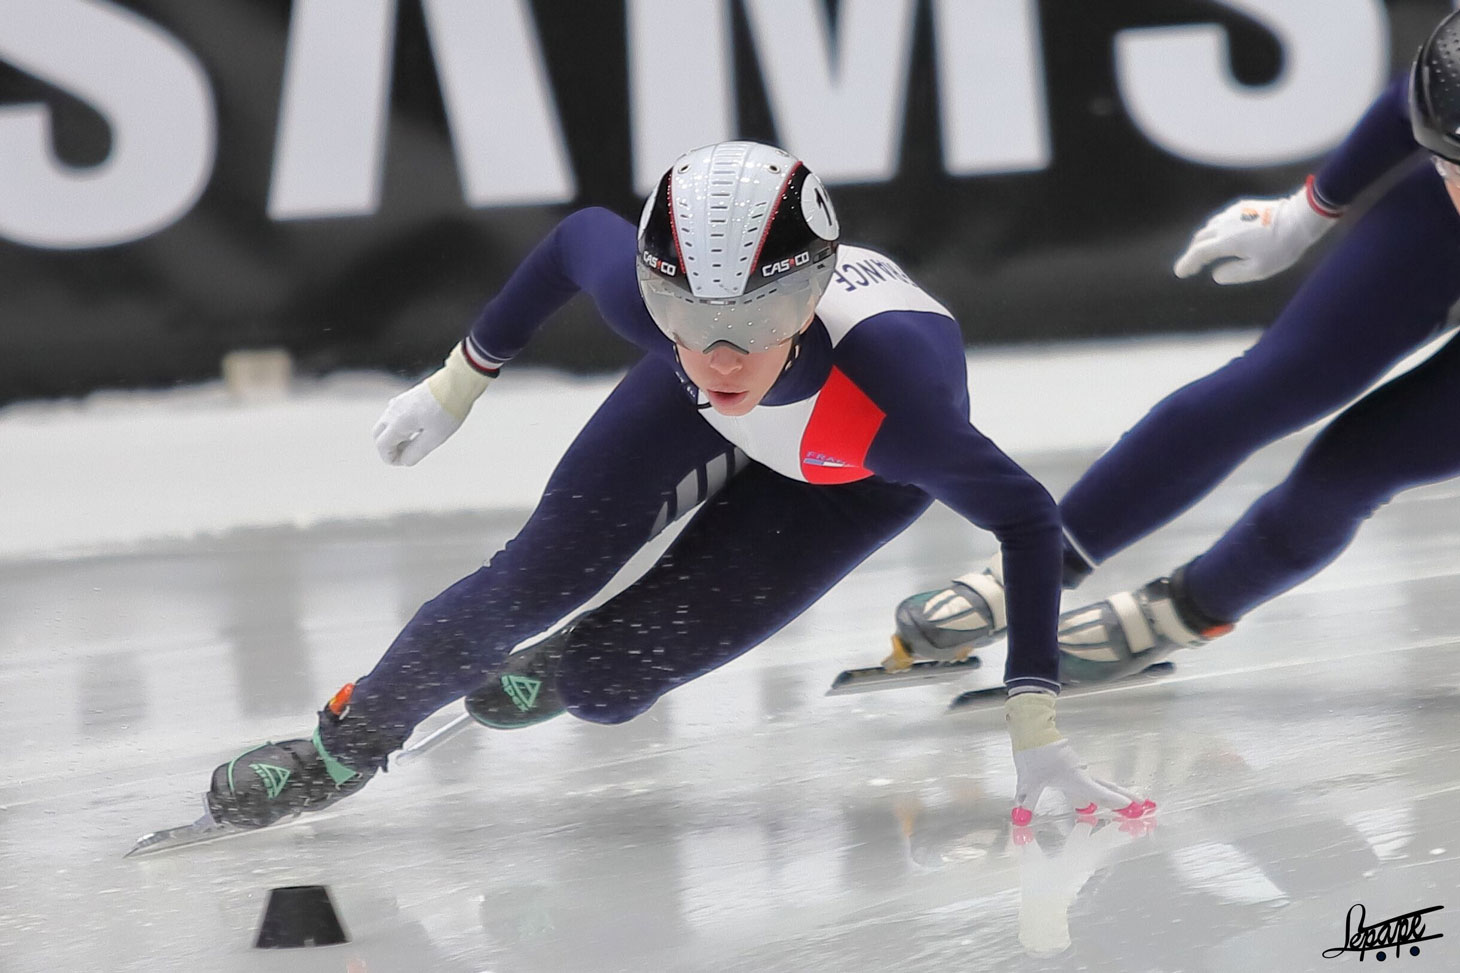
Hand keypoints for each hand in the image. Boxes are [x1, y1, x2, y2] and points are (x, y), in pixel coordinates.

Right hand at [372, 341, 494, 465]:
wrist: (457, 383)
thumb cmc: (447, 411)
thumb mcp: (434, 438)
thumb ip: (416, 452)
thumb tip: (404, 461)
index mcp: (397, 422)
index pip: (382, 446)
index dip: (391, 458)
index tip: (406, 461)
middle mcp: (393, 411)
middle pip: (379, 435)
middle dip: (389, 448)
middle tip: (408, 454)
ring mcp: (399, 402)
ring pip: (386, 424)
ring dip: (395, 437)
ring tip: (416, 442)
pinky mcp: (407, 397)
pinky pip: (395, 415)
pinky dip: (399, 427)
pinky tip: (418, 429)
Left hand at [1011, 739, 1152, 824]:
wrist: (1031, 730)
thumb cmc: (1033, 754)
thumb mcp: (1028, 781)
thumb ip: (1027, 800)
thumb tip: (1022, 817)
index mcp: (1074, 778)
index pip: (1098, 793)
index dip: (1114, 801)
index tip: (1130, 807)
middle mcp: (1080, 774)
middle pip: (1107, 787)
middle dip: (1124, 797)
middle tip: (1141, 805)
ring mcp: (1077, 768)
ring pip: (1099, 783)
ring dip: (1113, 793)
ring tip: (1127, 802)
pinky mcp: (1071, 764)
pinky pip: (1088, 780)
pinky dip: (1099, 789)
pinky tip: (1093, 798)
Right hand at [1173, 176, 1338, 284]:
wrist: (1301, 217)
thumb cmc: (1282, 247)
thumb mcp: (1259, 270)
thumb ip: (1233, 274)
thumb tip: (1216, 274)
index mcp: (1227, 242)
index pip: (1199, 253)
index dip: (1187, 263)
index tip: (1180, 273)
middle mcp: (1225, 225)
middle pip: (1200, 239)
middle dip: (1193, 253)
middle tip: (1191, 265)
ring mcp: (1234, 213)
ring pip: (1210, 227)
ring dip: (1204, 240)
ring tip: (1205, 251)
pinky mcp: (1244, 207)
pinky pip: (1222, 219)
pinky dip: (1216, 229)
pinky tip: (1222, 234)